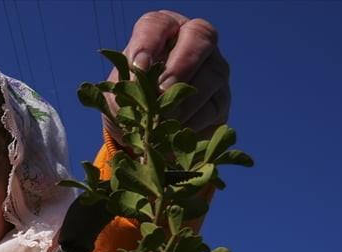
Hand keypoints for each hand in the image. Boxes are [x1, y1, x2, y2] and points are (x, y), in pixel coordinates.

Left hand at [104, 10, 230, 139]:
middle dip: (181, 64)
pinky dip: (193, 120)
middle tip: (161, 90)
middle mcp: (194, 42)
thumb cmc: (130, 103)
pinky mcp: (221, 100)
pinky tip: (175, 131)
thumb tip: (138, 79)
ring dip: (186, 98)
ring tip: (164, 119)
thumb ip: (127, 82)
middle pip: (199, 35)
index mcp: (162, 33)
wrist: (145, 137)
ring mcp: (214, 69)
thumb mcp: (121, 93)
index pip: (158, 24)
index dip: (149, 42)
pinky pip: (214, 105)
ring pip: (211, 73)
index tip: (139, 67)